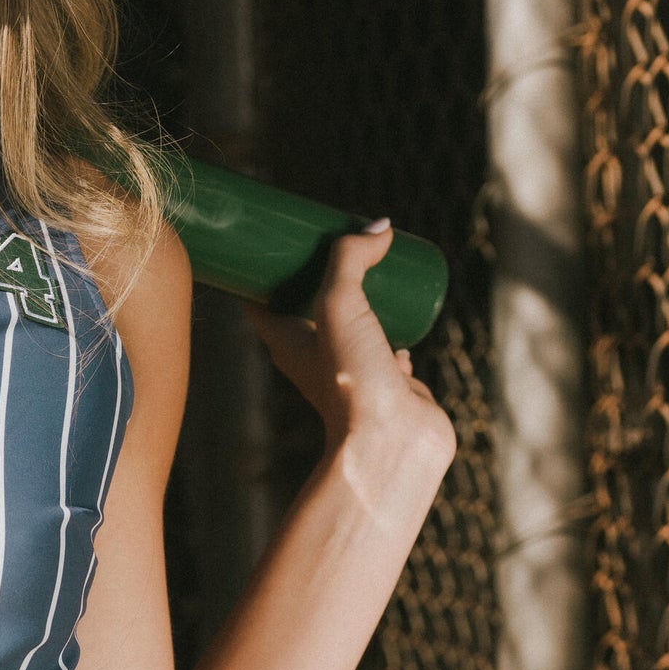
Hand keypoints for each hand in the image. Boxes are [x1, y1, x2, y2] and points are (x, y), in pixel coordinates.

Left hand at [252, 224, 456, 500]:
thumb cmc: (351, 379)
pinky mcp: (389, 385)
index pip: (262, 298)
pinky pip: (390, 355)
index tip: (275, 238)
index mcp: (287, 342)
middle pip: (310, 309)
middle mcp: (316, 358)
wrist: (391, 442)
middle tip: (335, 243)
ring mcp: (353, 372)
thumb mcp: (338, 304)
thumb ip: (350, 260)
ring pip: (353, 330)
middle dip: (321, 278)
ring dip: (362, 304)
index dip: (265, 268)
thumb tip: (378, 227)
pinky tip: (406, 319)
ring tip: (375, 270)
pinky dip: (397, 336)